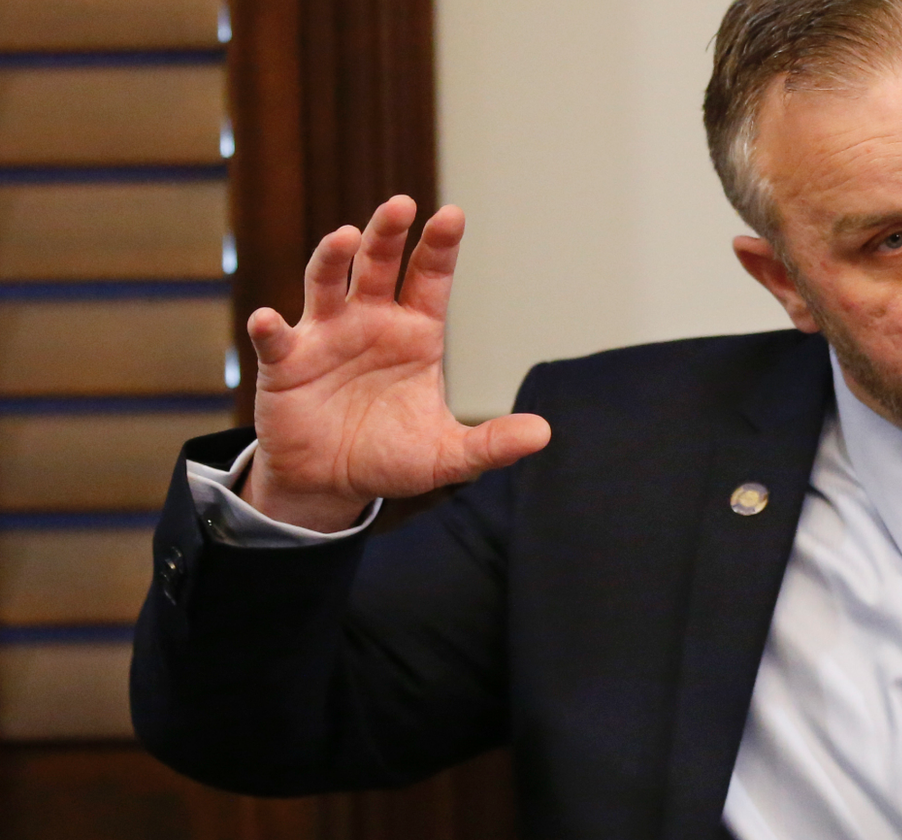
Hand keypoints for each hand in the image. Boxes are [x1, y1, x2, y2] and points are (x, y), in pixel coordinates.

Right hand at [244, 196, 550, 530]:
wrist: (332, 482)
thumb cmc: (390, 455)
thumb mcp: (447, 454)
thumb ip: (491, 443)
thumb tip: (544, 434)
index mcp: (415, 332)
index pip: (430, 278)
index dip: (440, 247)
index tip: (453, 215)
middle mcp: (370, 321)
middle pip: (378, 264)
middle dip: (388, 233)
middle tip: (402, 205)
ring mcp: (325, 335)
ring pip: (326, 283)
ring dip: (331, 259)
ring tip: (343, 238)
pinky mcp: (286, 363)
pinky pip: (276, 340)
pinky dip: (269, 329)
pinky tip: (268, 321)